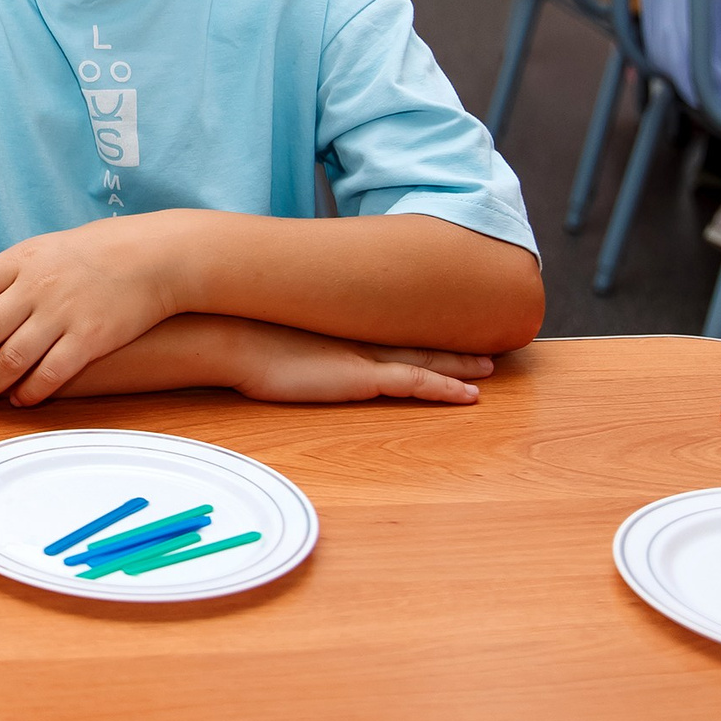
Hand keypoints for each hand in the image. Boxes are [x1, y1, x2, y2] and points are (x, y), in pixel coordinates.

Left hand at [0, 220, 185, 404]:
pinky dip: (30, 391)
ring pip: (12, 358)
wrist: (153, 256)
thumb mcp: (45, 248)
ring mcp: (63, 314)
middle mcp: (37, 287)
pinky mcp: (89, 339)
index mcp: (22, 260)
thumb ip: (10, 273)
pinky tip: (18, 400)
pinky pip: (51, 373)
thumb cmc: (94, 252)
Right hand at [220, 319, 488, 403]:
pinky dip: (446, 388)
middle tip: (483, 344)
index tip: (437, 326)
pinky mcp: (363, 378)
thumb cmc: (236, 333)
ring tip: (489, 368)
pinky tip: (470, 396)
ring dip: (460, 364)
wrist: (230, 336)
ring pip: (426, 359)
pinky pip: (417, 383)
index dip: (415, 327)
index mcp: (336, 324)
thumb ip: (282, 329)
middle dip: (450, 344)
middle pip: (415, 338)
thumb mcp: (264, 328)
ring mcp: (363, 355)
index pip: (386, 325)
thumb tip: (274, 329)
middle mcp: (357, 335)